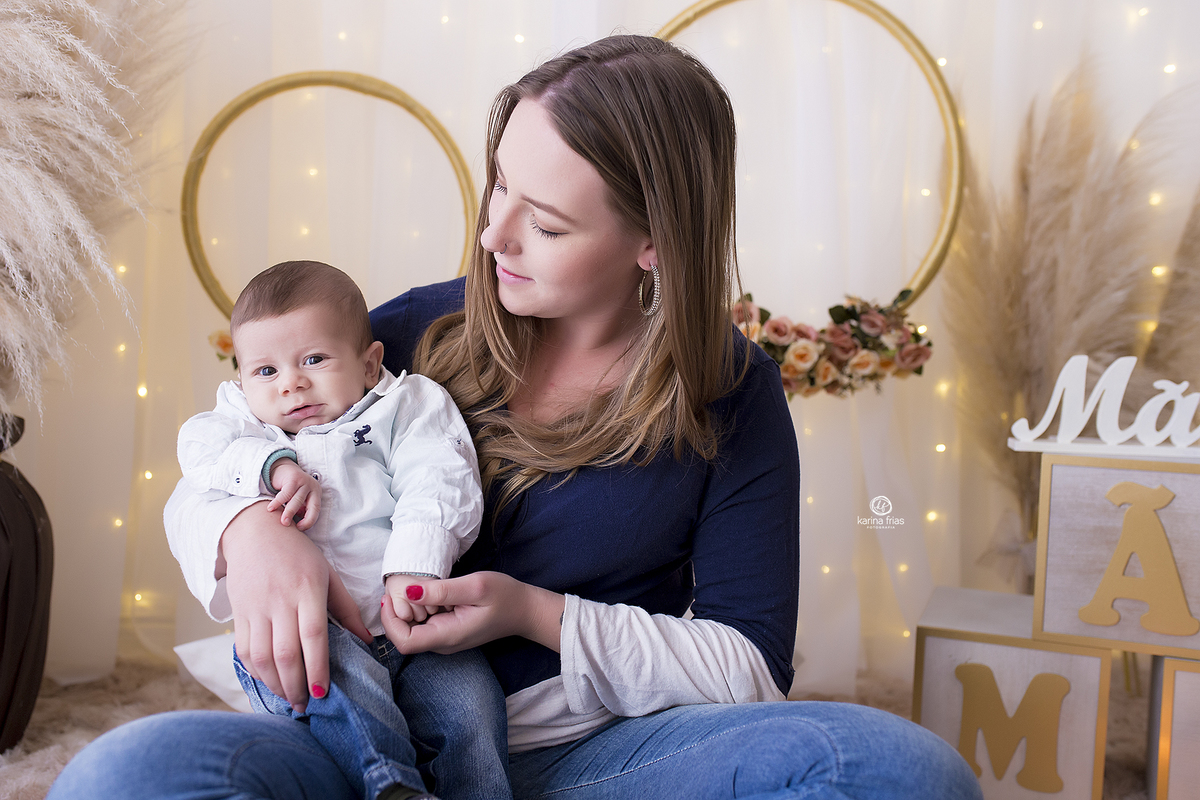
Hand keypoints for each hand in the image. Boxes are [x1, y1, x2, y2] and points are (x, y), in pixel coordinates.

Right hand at [221, 501, 370, 712]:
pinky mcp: (239, 612)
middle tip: (305, 706)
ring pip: (262, 657)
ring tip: (289, 698)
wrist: (254, 531)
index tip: (322, 693)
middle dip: (296, 686)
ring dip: (275, 684)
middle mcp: (280, 600)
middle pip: (285, 653)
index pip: (312, 636)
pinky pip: (244, 649)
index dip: (316, 668)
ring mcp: (256, 608)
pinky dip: (256, 671)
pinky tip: (269, 681)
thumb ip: (346, 608)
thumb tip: (367, 640)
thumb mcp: (328, 574)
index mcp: (307, 590)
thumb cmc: (299, 553)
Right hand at [266, 460, 319, 530]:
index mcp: (316, 494)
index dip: (309, 520)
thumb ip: (300, 511)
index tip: (300, 529)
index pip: (316, 509)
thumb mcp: (298, 500)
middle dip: (299, 517)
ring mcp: (304, 481)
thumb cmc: (291, 490)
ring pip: (297, 499)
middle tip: (288, 525)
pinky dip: (278, 502)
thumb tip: (298, 527)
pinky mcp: (294, 478)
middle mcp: (313, 487)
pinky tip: (270, 509)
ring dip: (289, 512)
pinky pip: (286, 493)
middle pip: (308, 505)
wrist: (282, 469)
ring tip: (281, 521)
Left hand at [380, 571, 564, 654]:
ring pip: (412, 630)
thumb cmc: (504, 596)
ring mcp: (445, 640)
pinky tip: (430, 593)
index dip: (390, 622)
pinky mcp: (448, 632)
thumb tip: (408, 591)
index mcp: (447, 636)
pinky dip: (419, 609)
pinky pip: (424, 625)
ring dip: (408, 610)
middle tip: (404, 586)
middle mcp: (443, 644)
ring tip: (419, 587)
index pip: (404, 642)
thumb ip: (442, 591)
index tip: (391, 597)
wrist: (525, 610)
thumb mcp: (475, 587)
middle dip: (397, 613)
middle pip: (404, 637)